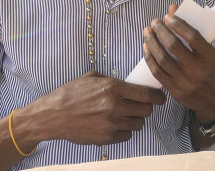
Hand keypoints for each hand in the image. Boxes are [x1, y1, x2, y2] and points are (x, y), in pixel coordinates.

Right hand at [29, 70, 165, 145]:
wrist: (53, 115)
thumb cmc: (71, 93)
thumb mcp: (93, 77)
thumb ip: (113, 80)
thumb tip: (130, 84)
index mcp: (112, 88)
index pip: (146, 94)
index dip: (158, 97)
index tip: (161, 97)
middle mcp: (114, 106)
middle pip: (146, 111)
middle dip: (147, 108)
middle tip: (142, 105)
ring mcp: (111, 124)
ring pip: (138, 124)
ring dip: (136, 119)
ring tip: (127, 114)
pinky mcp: (106, 138)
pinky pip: (127, 135)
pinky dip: (125, 130)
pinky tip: (117, 123)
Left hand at [143, 4, 214, 123]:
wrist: (212, 101)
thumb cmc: (210, 70)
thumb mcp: (208, 51)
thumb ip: (191, 30)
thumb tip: (172, 8)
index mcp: (209, 57)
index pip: (192, 37)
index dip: (178, 24)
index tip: (168, 16)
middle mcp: (197, 69)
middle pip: (174, 46)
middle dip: (161, 31)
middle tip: (154, 22)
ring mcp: (184, 81)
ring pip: (163, 59)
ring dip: (152, 42)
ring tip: (147, 32)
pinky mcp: (174, 90)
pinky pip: (157, 72)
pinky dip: (149, 58)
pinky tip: (146, 47)